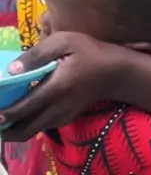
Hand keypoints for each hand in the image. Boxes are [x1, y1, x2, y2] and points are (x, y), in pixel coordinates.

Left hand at [0, 32, 122, 140]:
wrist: (115, 74)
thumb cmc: (89, 53)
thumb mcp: (63, 42)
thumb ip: (35, 55)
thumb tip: (11, 70)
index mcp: (55, 89)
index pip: (24, 107)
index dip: (5, 113)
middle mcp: (57, 109)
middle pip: (25, 129)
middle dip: (5, 131)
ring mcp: (61, 117)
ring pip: (32, 132)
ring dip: (13, 131)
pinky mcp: (64, 118)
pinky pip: (40, 127)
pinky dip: (25, 126)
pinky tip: (14, 118)